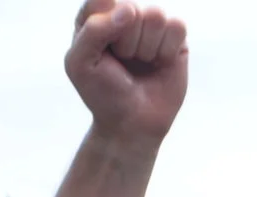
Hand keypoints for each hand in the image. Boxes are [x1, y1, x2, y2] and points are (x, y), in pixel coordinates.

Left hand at [67, 0, 187, 150]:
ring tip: (141, 64)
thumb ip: (93, 29)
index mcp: (97, 16)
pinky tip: (160, 64)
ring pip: (155, 15)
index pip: (101, 0)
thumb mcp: (80, 63)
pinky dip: (166, 51)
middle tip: (122, 63)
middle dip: (125, 42)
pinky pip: (176, 26)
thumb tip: (130, 10)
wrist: (131, 125)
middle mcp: (125, 15)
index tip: (102, 51)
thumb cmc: (103, 93)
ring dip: (146, 48)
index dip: (103, 26)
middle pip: (130, 7)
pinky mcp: (175, 38)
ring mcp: (151, 25)